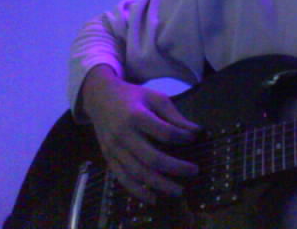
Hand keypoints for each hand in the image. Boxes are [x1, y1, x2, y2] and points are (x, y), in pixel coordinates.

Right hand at [81, 65, 199, 203]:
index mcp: (136, 116)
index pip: (164, 132)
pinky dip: (138, 191)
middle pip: (151, 157)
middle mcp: (123, 135)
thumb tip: (196, 131)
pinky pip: (123, 178)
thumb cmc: (133, 97)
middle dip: (175, 167)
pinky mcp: (108, 158)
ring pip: (137, 172)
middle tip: (194, 171)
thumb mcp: (155, 98)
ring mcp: (114, 148)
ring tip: (178, 191)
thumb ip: (174, 116)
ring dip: (159, 185)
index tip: (193, 138)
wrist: (100, 98)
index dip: (181, 137)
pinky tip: (153, 198)